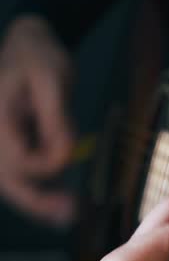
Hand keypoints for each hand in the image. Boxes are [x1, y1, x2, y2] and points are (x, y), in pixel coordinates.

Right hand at [0, 15, 74, 225]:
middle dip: (38, 202)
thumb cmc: (40, 58)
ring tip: (67, 210)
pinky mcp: (5, 145)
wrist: (27, 45)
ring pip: (10, 183)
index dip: (48, 165)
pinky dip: (35, 187)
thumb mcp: (53, 80)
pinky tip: (56, 197)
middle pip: (8, 181)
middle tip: (69, 215)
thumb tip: (65, 155)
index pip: (18, 161)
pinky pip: (15, 173)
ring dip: (37, 198)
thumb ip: (57, 119)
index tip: (71, 151)